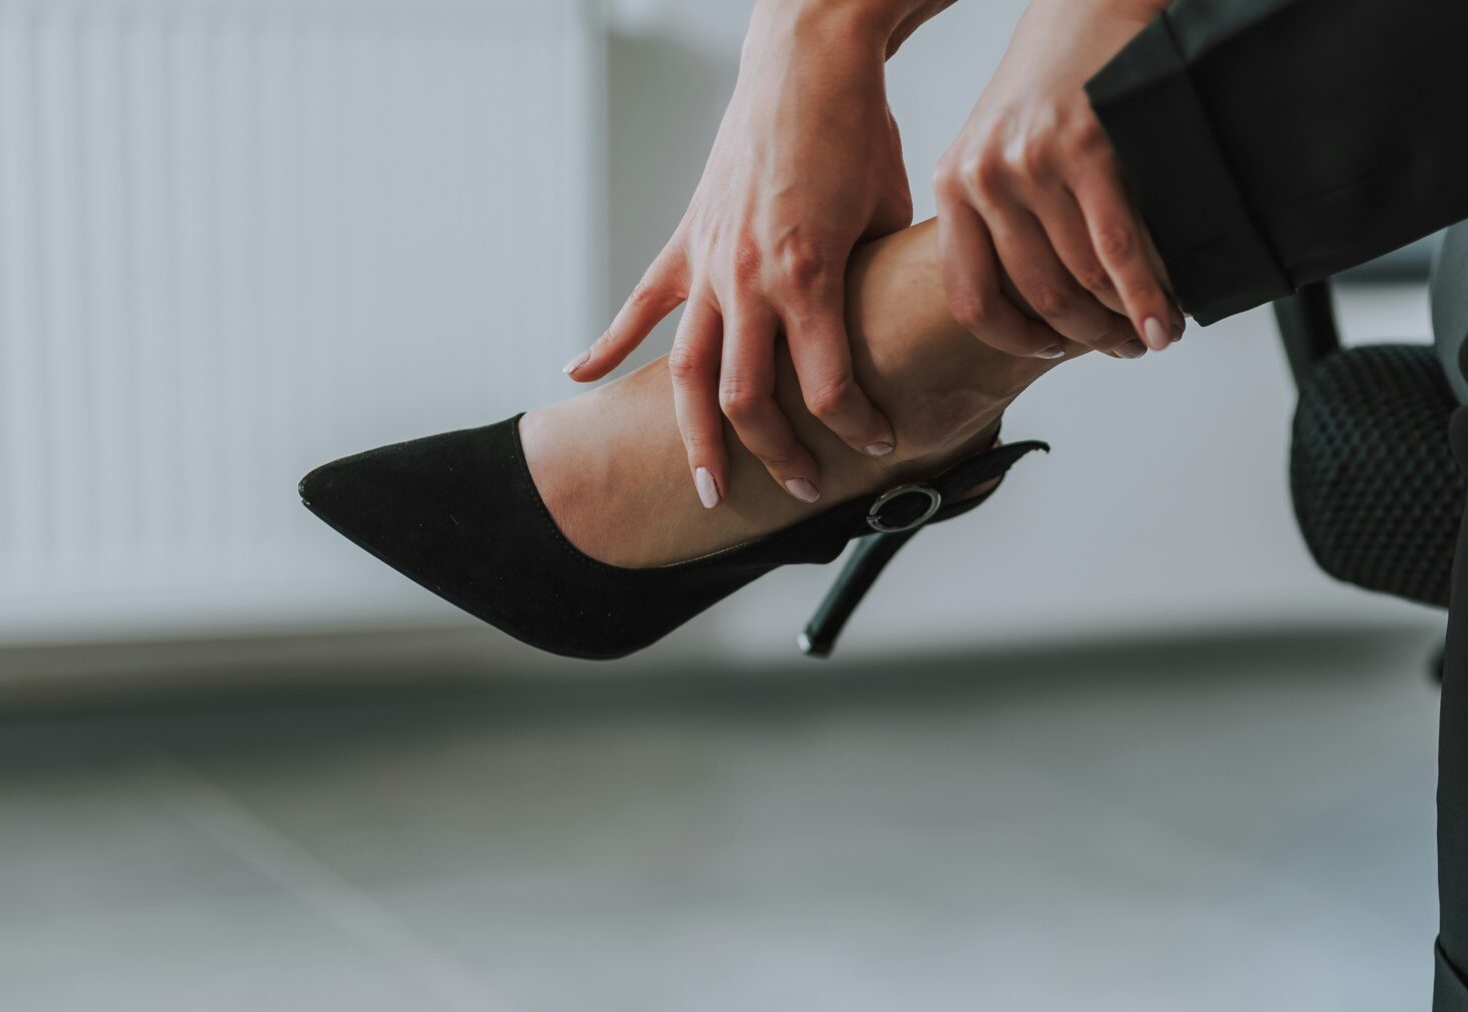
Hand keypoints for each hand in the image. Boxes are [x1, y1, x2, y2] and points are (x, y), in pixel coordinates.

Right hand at [567, 2, 912, 507]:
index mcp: (809, 276)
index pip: (828, 389)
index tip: (880, 443)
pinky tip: (579, 381)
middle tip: (805, 489)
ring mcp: (710, 264)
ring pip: (689, 374)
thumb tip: (888, 341)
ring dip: (698, 439)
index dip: (857, 429)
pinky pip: (642, 306)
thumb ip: (874, 288)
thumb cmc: (860, 136)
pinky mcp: (687, 242)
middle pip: (747, 400)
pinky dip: (606, 345)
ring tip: (707, 490)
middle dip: (779, 455)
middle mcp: (750, 279)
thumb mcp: (888, 219)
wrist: (807, 66)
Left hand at [935, 0, 1178, 359]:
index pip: (971, 298)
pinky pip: (1117, 249)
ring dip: (1124, 321)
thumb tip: (1044, 308)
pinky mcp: (1086, 149)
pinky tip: (1164, 320)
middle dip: (1089, 337)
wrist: (1089, 3)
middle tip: (1124, 348)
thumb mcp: (998, 149)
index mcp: (955, 184)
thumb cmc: (1051, 85)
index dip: (1016, 341)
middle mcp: (985, 176)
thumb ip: (1002, 218)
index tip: (1051, 352)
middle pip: (1039, 296)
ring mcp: (1033, 163)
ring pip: (1082, 280)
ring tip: (1153, 333)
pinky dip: (1145, 295)